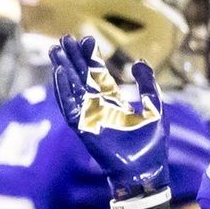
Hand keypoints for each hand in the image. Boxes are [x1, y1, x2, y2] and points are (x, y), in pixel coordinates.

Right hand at [48, 35, 170, 208]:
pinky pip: (70, 107)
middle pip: (81, 78)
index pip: (97, 75)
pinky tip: (59, 73)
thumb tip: (139, 62)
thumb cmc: (151, 143)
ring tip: (55, 50)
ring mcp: (90, 118)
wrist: (145, 169)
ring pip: (72, 89)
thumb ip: (147, 83)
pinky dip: (63, 90)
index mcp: (114, 103)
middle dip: (72, 59)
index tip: (85, 40)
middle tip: (64, 39)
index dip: (91, 58)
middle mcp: (98, 108)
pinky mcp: (84, 129)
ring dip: (63, 70)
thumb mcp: (154, 106)